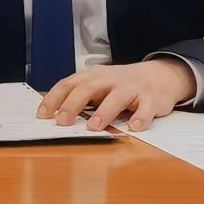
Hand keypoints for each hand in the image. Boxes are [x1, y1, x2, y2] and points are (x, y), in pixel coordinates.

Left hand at [37, 59, 194, 131]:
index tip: (42, 115)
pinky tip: (133, 128)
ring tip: (93, 126)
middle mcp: (110, 80)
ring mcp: (132, 89)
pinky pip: (146, 109)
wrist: (160, 75)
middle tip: (62, 121)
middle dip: (73, 104)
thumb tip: (54, 115)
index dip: (54, 98)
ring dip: (104, 112)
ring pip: (116, 98)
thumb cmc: (122, 84)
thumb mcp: (99, 84)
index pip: (69, 84)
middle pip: (88, 89)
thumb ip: (80, 97)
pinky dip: (140, 118)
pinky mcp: (152, 100)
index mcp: (93, 76)